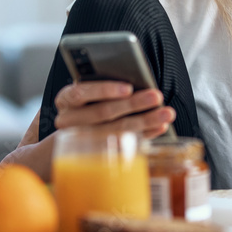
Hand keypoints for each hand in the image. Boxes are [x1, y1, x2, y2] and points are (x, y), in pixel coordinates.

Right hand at [54, 81, 174, 138]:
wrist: (70, 132)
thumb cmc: (88, 100)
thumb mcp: (89, 88)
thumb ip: (104, 81)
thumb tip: (134, 79)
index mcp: (66, 98)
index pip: (81, 93)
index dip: (105, 90)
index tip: (128, 88)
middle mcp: (70, 120)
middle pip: (103, 113)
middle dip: (133, 104)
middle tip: (156, 96)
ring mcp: (83, 139)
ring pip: (116, 130)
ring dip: (145, 121)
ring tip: (166, 113)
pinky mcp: (98, 151)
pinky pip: (125, 143)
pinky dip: (145, 134)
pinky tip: (161, 127)